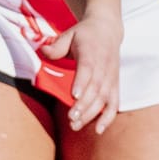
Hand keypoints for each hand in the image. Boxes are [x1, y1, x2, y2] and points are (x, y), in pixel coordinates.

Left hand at [38, 5, 122, 135]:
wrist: (108, 29)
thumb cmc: (85, 34)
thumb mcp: (69, 34)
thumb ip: (56, 46)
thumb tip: (43, 51)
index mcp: (91, 51)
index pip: (88, 68)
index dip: (82, 81)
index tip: (74, 95)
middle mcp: (104, 65)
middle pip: (96, 87)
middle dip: (84, 105)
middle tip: (71, 117)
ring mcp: (111, 76)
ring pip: (104, 98)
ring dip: (92, 113)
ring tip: (76, 124)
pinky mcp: (115, 84)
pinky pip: (114, 103)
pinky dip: (108, 117)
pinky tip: (99, 130)